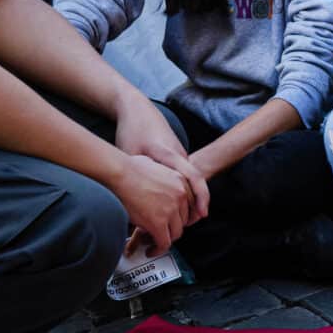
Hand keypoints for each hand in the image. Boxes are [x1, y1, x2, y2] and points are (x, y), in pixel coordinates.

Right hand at [109, 152, 202, 247]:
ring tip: (154, 243)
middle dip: (172, 228)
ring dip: (165, 240)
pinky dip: (158, 250)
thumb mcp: (156, 167)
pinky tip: (151, 250)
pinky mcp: (158, 222)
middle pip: (183, 220)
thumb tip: (159, 189)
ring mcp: (171, 209)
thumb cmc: (129, 168)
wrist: (118, 172)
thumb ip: (164, 179)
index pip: (190, 205)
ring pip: (175, 234)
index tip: (173, 223)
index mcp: (181, 181)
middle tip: (161, 233)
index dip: (180, 217)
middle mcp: (180, 195)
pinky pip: (164, 243)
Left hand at [110, 91, 209, 214]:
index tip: (203, 214)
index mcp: (170, 154)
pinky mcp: (175, 154)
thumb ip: (138, 178)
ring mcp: (179, 153)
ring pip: (190, 179)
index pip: (194, 177)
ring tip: (184, 219)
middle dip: (198, 203)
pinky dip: (183, 189)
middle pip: (196, 181)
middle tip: (191, 224)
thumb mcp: (130, 155)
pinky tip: (174, 202)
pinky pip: (184, 174)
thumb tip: (134, 204)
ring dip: (191, 198)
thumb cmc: (133, 130)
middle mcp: (180, 154)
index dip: (201, 197)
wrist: (136, 108)